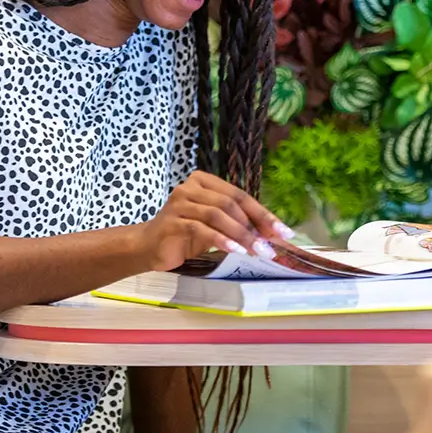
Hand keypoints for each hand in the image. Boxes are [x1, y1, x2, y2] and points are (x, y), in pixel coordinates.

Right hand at [143, 170, 292, 271]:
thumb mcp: (216, 226)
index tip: (282, 232)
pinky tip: (235, 251)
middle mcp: (190, 187)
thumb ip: (238, 223)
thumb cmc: (185, 235)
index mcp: (204, 181)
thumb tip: (272, 234)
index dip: (263, 213)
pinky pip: (201, 228)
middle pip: (231, 203)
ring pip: (218, 214)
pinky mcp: (172, 221)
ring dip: (241, 234)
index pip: (240, 195)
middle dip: (255, 225)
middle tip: (270, 246)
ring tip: (256, 250)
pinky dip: (221, 239)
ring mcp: (180, 202)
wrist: (148, 247)